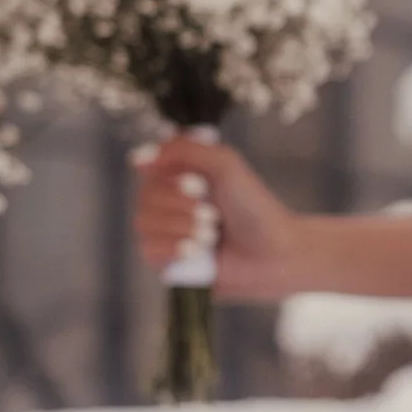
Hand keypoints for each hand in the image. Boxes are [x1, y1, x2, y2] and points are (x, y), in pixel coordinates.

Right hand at [131, 134, 312, 305]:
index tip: (197, 183)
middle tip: (213, 214)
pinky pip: (149, 251)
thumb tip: (137, 158)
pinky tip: (198, 253)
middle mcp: (169, 202)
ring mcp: (167, 233)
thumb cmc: (254, 207)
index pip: (147, 166)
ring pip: (144, 223)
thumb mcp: (224, 164)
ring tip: (212, 234)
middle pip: (143, 196)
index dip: (167, 176)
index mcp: (180, 175)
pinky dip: (173, 249)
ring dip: (181, 227)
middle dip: (180, 205)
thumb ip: (183, 149)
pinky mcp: (169, 262)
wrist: (274, 253)